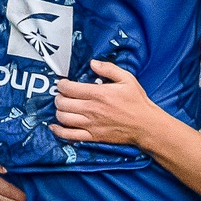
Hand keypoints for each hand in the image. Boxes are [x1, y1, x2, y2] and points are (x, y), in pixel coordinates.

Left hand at [52, 60, 167, 147]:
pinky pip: (69, 135)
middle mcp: (91, 109)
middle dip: (58, 97)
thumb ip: (108, 69)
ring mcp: (90, 125)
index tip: (63, 83)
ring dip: (58, 111)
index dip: (62, 84)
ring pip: (63, 118)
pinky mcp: (92, 137)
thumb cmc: (137, 102)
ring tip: (63, 107)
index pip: (69, 88)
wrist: (145, 125)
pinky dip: (58, 131)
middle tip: (62, 95)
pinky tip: (54, 126)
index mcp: (99, 94)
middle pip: (62, 103)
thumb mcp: (127, 79)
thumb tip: (92, 63)